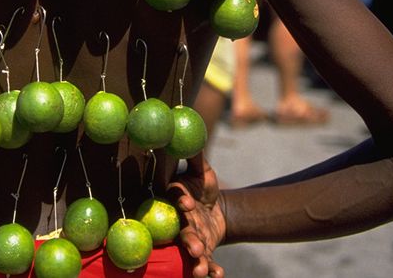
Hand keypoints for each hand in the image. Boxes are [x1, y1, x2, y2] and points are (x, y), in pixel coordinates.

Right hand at [167, 154, 226, 277]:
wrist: (218, 209)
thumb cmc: (205, 186)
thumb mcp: (203, 171)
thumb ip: (195, 157)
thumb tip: (189, 129)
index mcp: (177, 199)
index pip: (174, 200)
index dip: (179, 201)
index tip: (187, 203)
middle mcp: (180, 221)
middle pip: (181, 231)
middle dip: (188, 240)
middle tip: (195, 248)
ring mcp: (190, 238)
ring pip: (191, 251)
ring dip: (196, 261)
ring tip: (201, 269)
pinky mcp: (203, 251)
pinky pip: (206, 263)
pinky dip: (211, 270)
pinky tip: (217, 275)